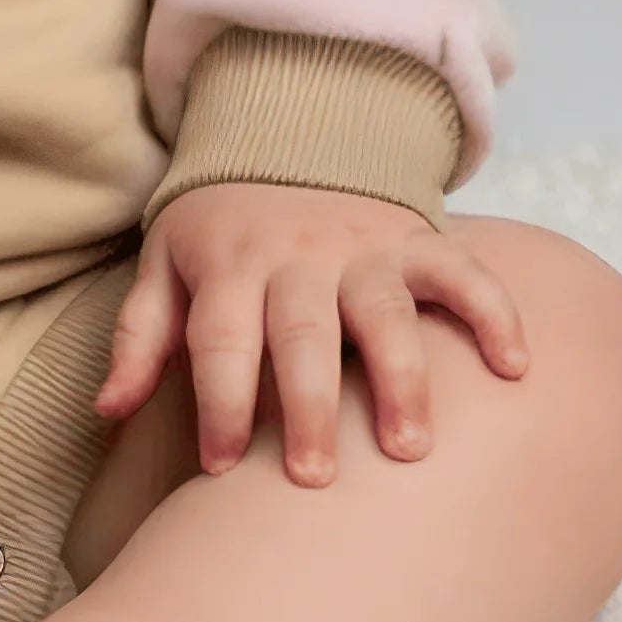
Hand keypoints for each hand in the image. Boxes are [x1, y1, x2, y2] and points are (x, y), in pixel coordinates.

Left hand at [96, 182, 529, 485]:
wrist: (283, 141)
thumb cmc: (218, 234)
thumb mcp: (163, 267)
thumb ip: (139, 338)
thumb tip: (107, 410)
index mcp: (230, 266)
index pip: (220, 341)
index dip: (216, 404)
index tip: (218, 468)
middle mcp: (297, 257)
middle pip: (302, 333)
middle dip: (307, 405)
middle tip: (314, 479)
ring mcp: (360, 248)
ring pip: (385, 311)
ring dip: (400, 377)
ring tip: (409, 450)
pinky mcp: (412, 242)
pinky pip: (460, 271)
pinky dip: (492, 312)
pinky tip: (515, 368)